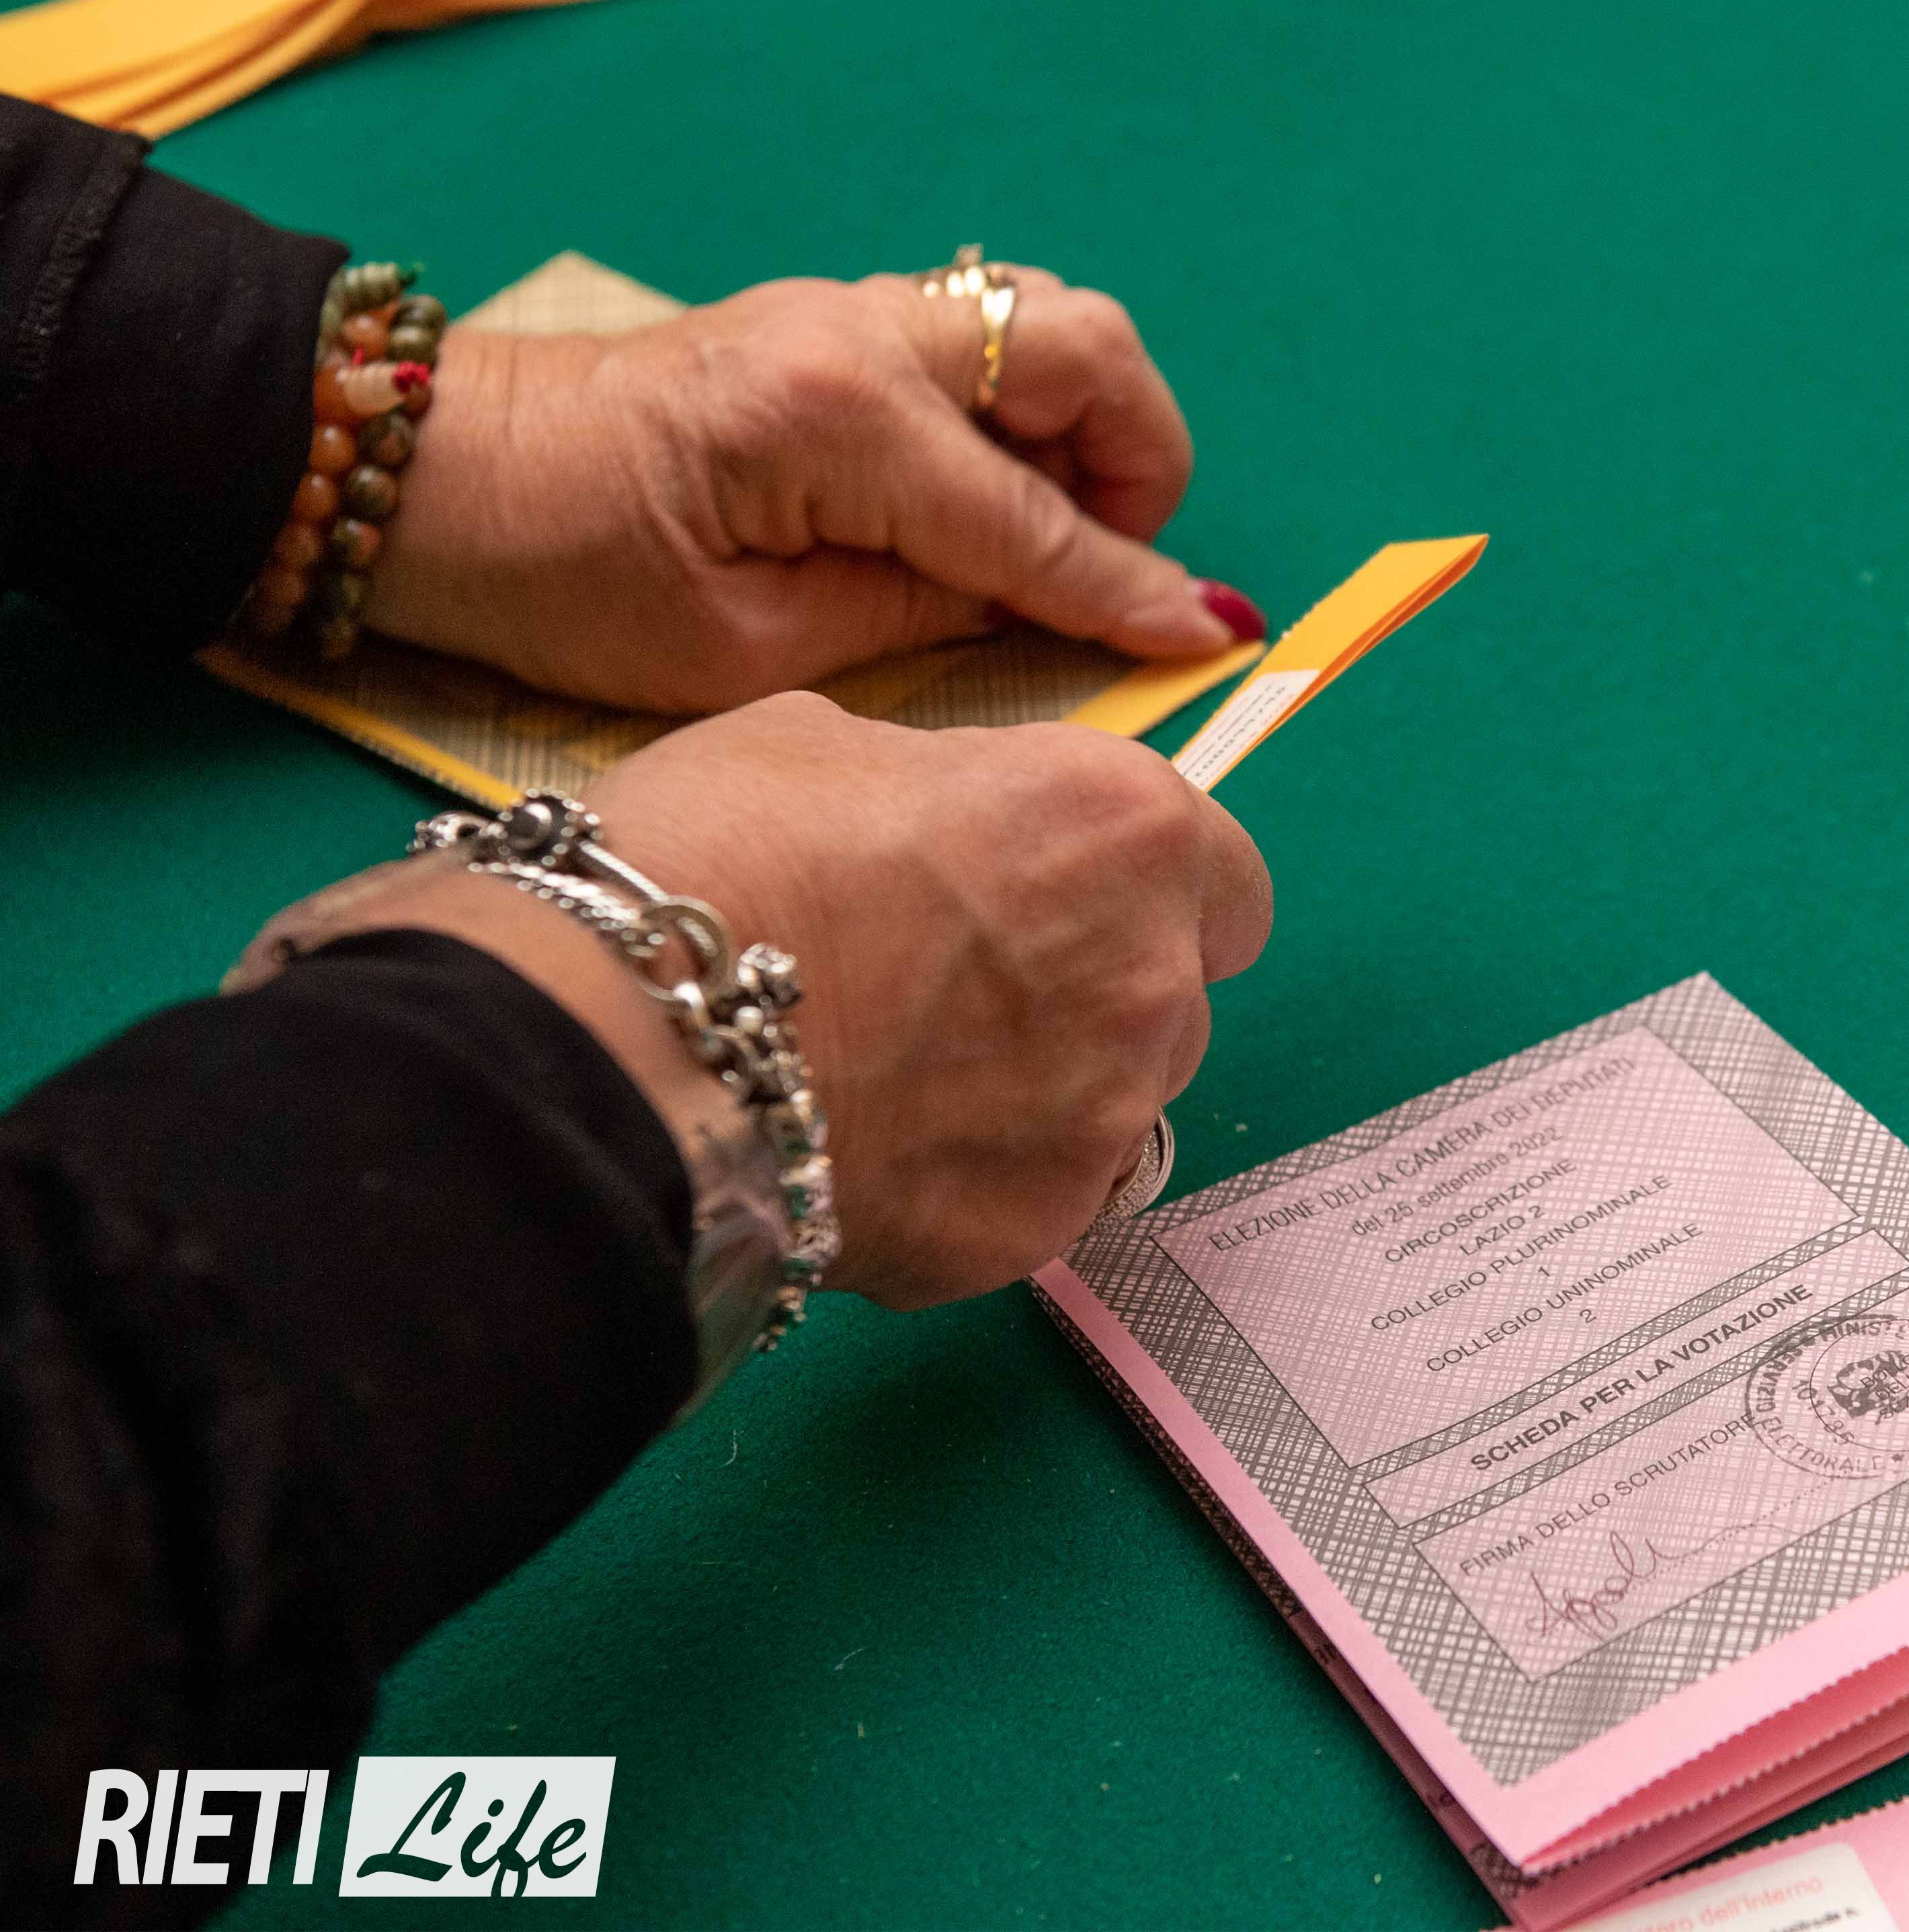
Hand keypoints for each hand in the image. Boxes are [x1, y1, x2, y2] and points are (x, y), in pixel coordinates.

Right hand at [232, 692, 1273, 1307]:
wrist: (618, 1038)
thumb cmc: (715, 854)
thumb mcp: (833, 745)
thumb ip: (953, 789)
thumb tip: (964, 822)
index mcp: (1124, 828)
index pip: (1223, 878)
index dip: (1146, 888)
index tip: (1076, 894)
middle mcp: (1152, 975)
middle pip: (1173, 994)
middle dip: (1093, 987)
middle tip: (961, 983)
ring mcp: (1104, 1116)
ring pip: (1116, 1103)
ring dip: (1045, 1087)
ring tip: (905, 1072)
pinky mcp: (1035, 1229)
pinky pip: (1038, 1194)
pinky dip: (979, 1176)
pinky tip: (876, 1148)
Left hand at [365, 266, 1264, 712]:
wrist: (429, 470)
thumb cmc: (561, 578)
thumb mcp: (747, 644)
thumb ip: (920, 608)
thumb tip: (1062, 603)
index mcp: (839, 419)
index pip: (1033, 518)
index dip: (1129, 587)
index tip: (1210, 639)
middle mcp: (862, 334)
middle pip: (1084, 350)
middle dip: (1139, 457)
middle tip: (1113, 562)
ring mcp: (847, 309)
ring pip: (1044, 321)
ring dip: (1091, 420)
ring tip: (1056, 530)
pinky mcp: (830, 319)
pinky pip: (983, 337)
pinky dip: (1028, 407)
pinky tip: (988, 497)